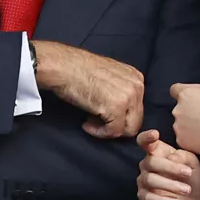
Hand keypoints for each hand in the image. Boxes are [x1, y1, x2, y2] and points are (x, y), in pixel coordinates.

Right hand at [31, 41, 145, 139]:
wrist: (62, 67)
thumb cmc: (75, 69)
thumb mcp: (106, 74)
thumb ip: (118, 87)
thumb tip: (116, 105)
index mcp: (135, 77)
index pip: (136, 107)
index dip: (118, 115)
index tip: (101, 114)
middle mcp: (137, 86)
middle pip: (135, 120)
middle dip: (115, 125)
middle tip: (94, 120)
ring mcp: (128, 97)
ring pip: (128, 129)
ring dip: (108, 130)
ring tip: (90, 122)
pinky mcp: (116, 108)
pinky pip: (113, 131)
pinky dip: (99, 132)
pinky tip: (86, 124)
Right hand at [136, 129, 199, 199]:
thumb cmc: (190, 179)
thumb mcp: (193, 164)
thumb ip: (184, 156)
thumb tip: (172, 157)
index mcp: (157, 153)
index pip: (145, 142)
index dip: (147, 137)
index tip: (155, 134)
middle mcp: (147, 165)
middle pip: (151, 161)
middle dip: (171, 167)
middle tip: (188, 173)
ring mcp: (143, 181)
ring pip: (150, 179)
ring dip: (171, 185)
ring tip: (187, 190)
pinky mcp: (144, 197)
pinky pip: (149, 197)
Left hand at [171, 52, 199, 158]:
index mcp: (186, 95)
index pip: (176, 89)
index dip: (188, 92)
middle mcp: (177, 110)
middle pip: (180, 107)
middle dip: (191, 108)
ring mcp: (178, 126)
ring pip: (181, 123)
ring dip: (190, 123)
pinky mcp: (181, 141)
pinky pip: (183, 137)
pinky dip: (191, 137)